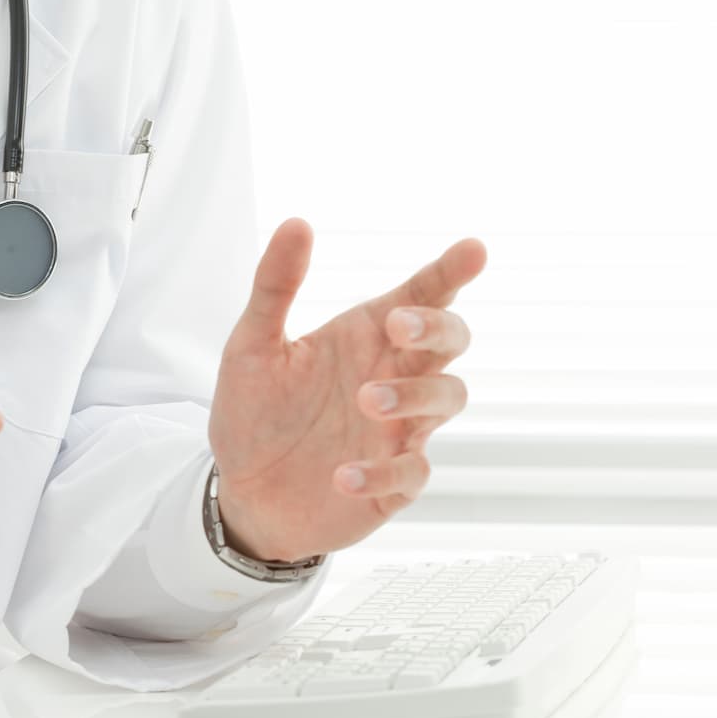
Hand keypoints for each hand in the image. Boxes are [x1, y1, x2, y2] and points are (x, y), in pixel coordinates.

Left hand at [208, 220, 485, 561]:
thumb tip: (297, 223)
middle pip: (452, 340)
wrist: (242, 495)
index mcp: (366, 337)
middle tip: (398, 328)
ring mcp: (399, 430)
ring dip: (415, 396)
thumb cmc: (253, 415)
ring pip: (448, 398)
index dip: (450, 271)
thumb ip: (275, 287)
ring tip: (365, 401)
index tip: (474, 250)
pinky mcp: (393, 482)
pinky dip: (383, 472)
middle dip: (436, 328)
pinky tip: (341, 475)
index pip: (421, 294)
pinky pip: (413, 472)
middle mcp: (393, 376)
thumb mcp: (251, 347)